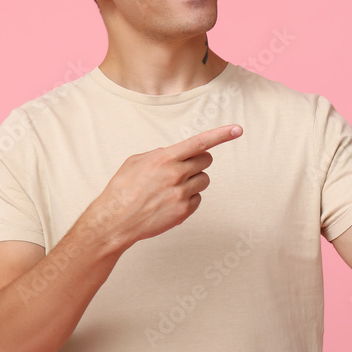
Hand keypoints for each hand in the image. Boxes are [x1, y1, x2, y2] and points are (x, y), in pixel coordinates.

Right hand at [81, 125, 242, 247]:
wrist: (114, 221)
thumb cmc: (122, 189)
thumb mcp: (136, 162)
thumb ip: (160, 154)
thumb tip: (175, 153)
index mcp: (165, 159)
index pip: (199, 142)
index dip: (221, 135)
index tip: (237, 129)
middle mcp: (176, 174)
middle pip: (205, 160)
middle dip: (198, 161)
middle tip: (182, 168)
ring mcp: (182, 194)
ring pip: (204, 180)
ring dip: (193, 180)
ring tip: (171, 188)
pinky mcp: (184, 211)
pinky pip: (198, 199)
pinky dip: (189, 198)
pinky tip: (170, 202)